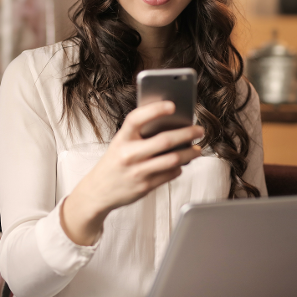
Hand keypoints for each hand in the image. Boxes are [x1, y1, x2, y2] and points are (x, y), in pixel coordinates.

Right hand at [61, 101, 203, 244]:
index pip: (137, 118)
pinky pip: (170, 174)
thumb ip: (139, 134)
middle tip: (199, 130)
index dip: (155, 110)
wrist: (98, 191)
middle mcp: (128, 154)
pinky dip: (179, 168)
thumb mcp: (120, 144)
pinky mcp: (145, 186)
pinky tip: (181, 164)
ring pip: (172, 159)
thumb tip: (170, 125)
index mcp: (121, 139)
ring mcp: (137, 172)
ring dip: (189, 153)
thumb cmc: (113, 163)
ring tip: (197, 149)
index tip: (172, 105)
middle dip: (187, 134)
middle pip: (164, 141)